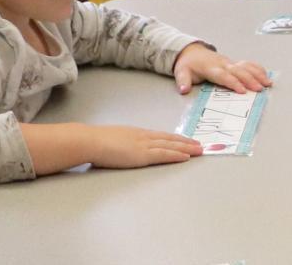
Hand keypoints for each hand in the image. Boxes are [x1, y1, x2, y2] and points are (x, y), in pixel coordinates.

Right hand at [83, 124, 201, 168]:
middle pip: (169, 139)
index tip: (185, 140)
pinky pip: (164, 154)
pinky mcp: (142, 155)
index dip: (174, 138)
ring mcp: (144, 145)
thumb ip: (119, 145)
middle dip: (186, 142)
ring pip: (171, 146)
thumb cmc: (95, 142)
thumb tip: (119, 150)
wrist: (91, 141)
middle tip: (199, 145)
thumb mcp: (112, 141)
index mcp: (136, 133)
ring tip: (199, 150)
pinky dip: (176, 155)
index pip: (160, 136)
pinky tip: (186, 157)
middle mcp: (143, 136)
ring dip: (187, 148)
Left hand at [173, 43, 271, 93]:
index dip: (233, 83)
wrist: (191, 51)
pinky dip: (258, 69)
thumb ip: (183, 81)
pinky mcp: (234, 62)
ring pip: (246, 66)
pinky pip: (248, 64)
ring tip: (267, 83)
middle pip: (238, 71)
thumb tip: (184, 89)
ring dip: (257, 74)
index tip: (243, 91)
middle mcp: (223, 64)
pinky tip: (266, 75)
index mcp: (211, 68)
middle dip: (250, 80)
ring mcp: (229, 62)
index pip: (224, 76)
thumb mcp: (181, 72)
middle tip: (259, 89)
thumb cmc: (188, 64)